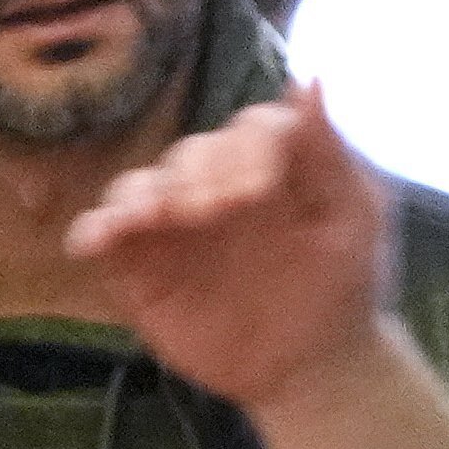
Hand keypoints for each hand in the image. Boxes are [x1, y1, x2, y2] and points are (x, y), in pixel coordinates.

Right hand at [64, 84, 403, 425]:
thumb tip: (308, 80)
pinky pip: (104, 235)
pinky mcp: (139, 266)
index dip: (246, 150)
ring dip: (138, 195)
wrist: (310, 369)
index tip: (256, 193)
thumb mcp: (354, 218)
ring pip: (138, 186)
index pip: (248, 128)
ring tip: (148, 220)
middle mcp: (216, 184)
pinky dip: (93, 230)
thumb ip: (329, 153)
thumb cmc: (343, 287)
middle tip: (212, 214)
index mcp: (273, 164)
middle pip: (189, 153)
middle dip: (196, 176)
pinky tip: (95, 241)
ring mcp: (173, 225)